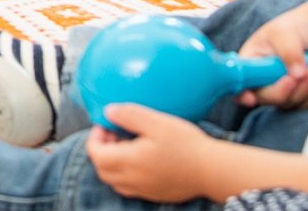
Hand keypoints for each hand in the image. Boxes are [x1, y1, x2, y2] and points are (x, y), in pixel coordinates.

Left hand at [84, 106, 215, 202]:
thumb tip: (108, 111)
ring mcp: (143, 190)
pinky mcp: (155, 194)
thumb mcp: (157, 122)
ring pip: (114, 180)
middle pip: (102, 170)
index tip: (106, 124)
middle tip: (115, 133)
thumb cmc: (186, 144)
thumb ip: (129, 115)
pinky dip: (126, 173)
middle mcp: (132, 180)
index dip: (95, 137)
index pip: (96, 154)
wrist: (212, 170)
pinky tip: (142, 158)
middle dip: (101, 150)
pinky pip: (130, 187)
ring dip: (113, 163)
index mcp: (129, 161)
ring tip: (128, 144)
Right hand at [238, 0, 307, 108]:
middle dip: (286, 90)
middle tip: (305, 74)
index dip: (242, 93)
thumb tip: (297, 75)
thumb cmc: (294, 27)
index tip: (251, 99)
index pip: (240, 83)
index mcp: (250, 62)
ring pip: (287, 103)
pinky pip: (303, 105)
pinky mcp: (296, 95)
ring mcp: (279, 89)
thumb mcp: (285, 32)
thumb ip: (288, 51)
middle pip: (266, 98)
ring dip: (304, 91)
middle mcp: (261, 79)